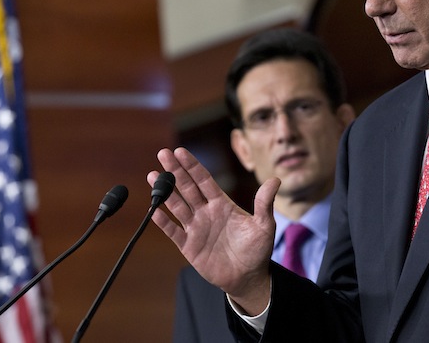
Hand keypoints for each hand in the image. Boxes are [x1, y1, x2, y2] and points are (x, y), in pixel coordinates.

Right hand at [147, 147, 279, 313]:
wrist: (248, 277)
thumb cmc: (257, 249)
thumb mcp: (264, 225)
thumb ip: (265, 203)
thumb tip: (276, 179)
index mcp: (222, 204)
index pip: (204, 180)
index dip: (192, 166)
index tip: (180, 151)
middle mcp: (206, 212)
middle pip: (187, 187)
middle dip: (175, 171)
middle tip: (162, 154)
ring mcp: (196, 228)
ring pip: (177, 205)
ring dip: (165, 191)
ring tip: (153, 175)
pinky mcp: (189, 246)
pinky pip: (173, 231)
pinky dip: (163, 221)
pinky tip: (154, 209)